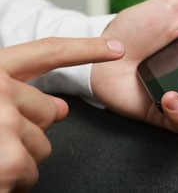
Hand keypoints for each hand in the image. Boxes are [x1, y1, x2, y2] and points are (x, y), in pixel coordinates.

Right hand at [0, 38, 123, 191]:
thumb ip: (16, 94)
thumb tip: (60, 109)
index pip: (51, 51)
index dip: (88, 48)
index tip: (116, 48)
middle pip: (51, 112)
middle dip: (32, 127)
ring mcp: (2, 125)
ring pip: (43, 146)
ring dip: (19, 156)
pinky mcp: (5, 160)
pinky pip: (31, 173)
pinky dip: (12, 181)